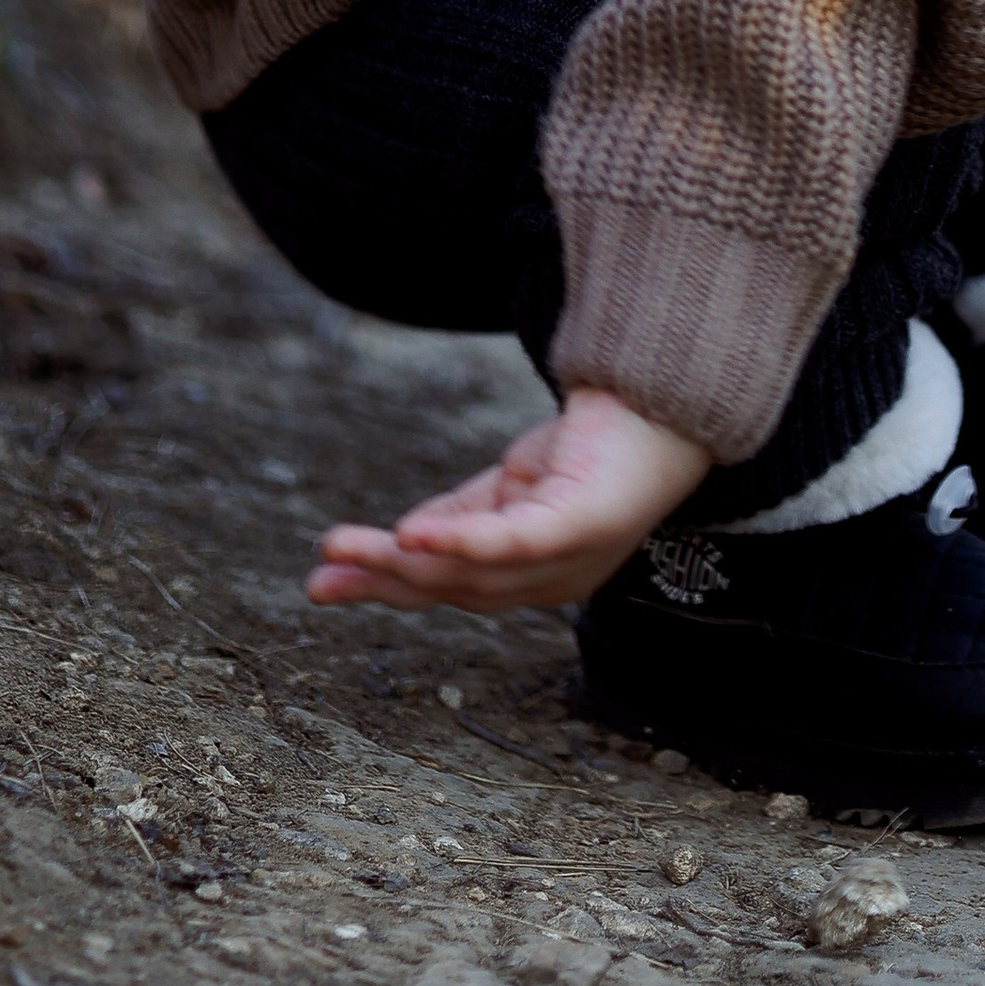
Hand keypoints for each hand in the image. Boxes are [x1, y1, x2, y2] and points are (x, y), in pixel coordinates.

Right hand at [307, 388, 712, 614]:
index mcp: (530, 576)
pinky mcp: (581, 524)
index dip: (386, 582)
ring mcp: (569, 558)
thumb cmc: (597, 446)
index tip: (324, 579)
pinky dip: (458, 542)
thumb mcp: (513, 484)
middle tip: (319, 578)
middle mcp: (550, 580)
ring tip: (343, 548)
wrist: (665, 398)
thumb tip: (397, 540)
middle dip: (381, 581)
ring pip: (469, 572)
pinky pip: (511, 543)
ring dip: (400, 561)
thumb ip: (462, 514)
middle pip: (452, 588)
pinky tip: (411, 533)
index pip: (449, 583)